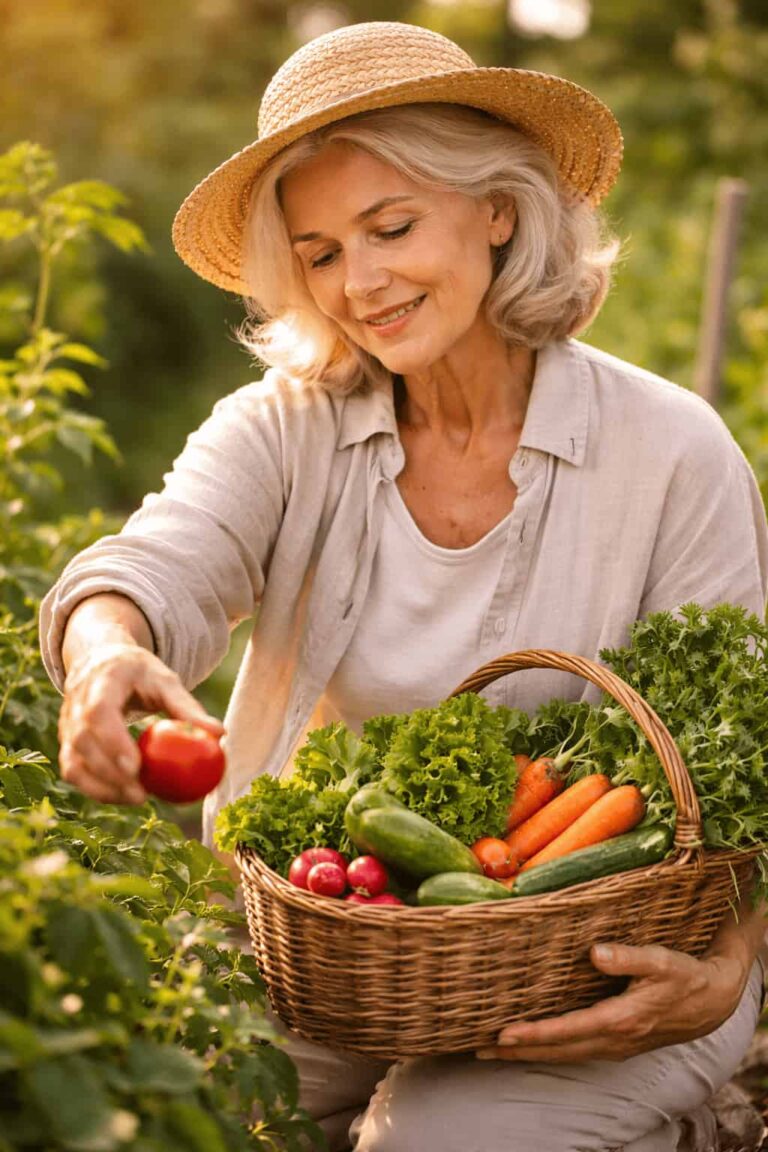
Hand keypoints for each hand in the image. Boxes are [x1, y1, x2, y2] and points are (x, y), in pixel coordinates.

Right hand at [59, 643, 223, 805]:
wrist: (102, 661)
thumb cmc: (140, 673)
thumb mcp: (165, 681)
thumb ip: (187, 707)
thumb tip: (220, 734)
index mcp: (102, 680)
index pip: (99, 712)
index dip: (113, 741)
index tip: (137, 767)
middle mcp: (76, 702)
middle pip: (82, 741)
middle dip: (109, 772)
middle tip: (141, 794)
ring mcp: (67, 724)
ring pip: (73, 761)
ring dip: (102, 787)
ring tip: (137, 799)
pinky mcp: (67, 742)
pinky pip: (74, 771)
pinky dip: (95, 788)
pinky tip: (123, 796)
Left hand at [476, 942, 747, 1063]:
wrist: (711, 1001)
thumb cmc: (684, 975)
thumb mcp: (661, 960)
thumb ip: (628, 957)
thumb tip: (595, 952)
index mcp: (619, 1019)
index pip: (567, 1030)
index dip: (534, 1034)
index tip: (502, 1033)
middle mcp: (613, 1039)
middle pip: (556, 1051)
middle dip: (517, 1052)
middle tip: (477, 1048)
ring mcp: (614, 1046)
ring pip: (563, 1055)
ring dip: (528, 1055)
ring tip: (491, 1051)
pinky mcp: (615, 1043)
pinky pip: (574, 1052)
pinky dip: (548, 1051)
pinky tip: (530, 1046)